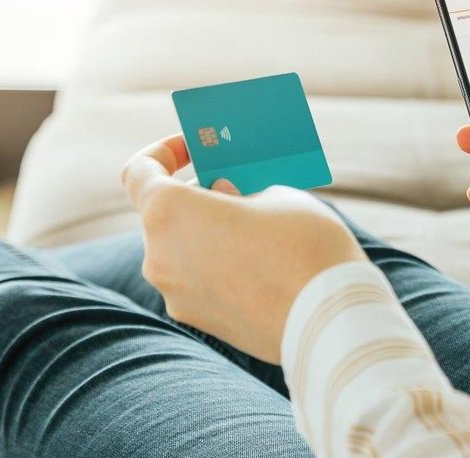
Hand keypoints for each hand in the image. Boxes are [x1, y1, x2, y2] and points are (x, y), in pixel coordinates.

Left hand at [122, 135, 364, 363]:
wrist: (330, 319)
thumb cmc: (304, 247)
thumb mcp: (278, 195)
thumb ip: (240, 191)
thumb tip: (225, 200)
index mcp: (169, 213)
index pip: (139, 172)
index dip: (165, 152)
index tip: (196, 149)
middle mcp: (159, 255)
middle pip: (165, 215)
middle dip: (198, 197)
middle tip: (240, 187)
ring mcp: (176, 294)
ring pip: (184, 250)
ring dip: (210, 234)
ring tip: (257, 227)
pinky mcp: (199, 321)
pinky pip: (201, 281)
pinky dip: (220, 266)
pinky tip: (262, 264)